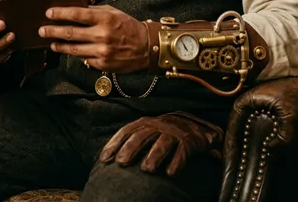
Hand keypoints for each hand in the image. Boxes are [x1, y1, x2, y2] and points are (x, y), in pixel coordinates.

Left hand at [38, 5, 148, 72]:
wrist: (146, 47)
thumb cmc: (128, 26)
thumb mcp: (113, 12)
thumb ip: (94, 12)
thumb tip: (74, 10)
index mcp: (105, 18)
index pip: (77, 15)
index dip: (60, 14)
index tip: (48, 13)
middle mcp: (102, 35)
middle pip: (71, 33)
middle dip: (53, 31)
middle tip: (42, 30)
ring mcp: (102, 52)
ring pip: (74, 49)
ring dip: (60, 46)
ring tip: (51, 43)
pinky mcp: (103, 64)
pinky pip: (85, 59)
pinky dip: (78, 55)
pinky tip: (71, 51)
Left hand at [98, 113, 223, 176]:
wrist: (193, 127)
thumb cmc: (163, 133)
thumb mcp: (147, 132)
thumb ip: (132, 141)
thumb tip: (109, 158)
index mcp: (145, 123)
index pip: (126, 131)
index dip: (115, 143)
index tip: (104, 159)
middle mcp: (158, 125)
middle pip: (142, 136)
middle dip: (130, 148)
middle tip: (121, 163)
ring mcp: (173, 132)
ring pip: (162, 142)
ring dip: (154, 155)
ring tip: (146, 169)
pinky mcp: (187, 141)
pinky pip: (182, 151)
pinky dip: (177, 162)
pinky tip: (170, 173)